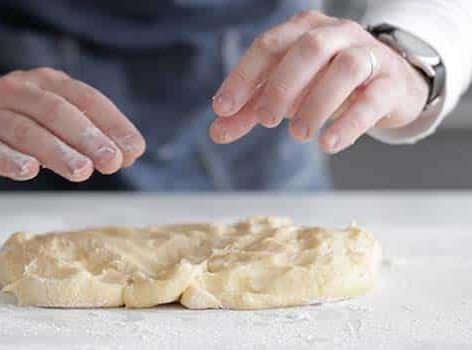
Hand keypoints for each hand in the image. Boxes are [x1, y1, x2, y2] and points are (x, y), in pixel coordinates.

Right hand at [0, 68, 145, 180]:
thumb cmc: (13, 117)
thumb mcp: (49, 114)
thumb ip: (85, 132)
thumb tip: (127, 154)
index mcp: (45, 82)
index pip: (85, 98)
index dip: (112, 123)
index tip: (133, 149)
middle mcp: (17, 91)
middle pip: (56, 112)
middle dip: (87, 138)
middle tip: (110, 162)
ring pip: (24, 131)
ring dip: (56, 152)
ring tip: (81, 171)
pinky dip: (8, 160)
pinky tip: (28, 172)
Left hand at [211, 10, 428, 153]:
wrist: (389, 86)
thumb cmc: (327, 84)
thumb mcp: (287, 93)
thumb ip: (252, 109)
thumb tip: (217, 131)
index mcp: (304, 29)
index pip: (268, 45)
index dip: (243, 76)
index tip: (224, 109)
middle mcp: (337, 33)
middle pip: (308, 48)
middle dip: (282, 86)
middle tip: (266, 120)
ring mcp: (369, 54)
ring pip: (345, 68)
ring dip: (317, 103)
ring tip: (299, 134)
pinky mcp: (391, 82)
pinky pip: (373, 98)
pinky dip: (349, 122)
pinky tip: (329, 144)